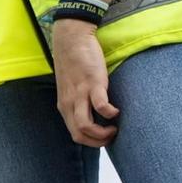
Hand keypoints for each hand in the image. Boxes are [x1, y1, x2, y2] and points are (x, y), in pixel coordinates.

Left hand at [51, 19, 118, 146]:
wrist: (71, 40)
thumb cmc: (74, 64)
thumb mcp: (71, 88)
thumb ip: (78, 102)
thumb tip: (93, 114)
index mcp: (65, 107)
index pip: (75, 135)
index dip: (91, 142)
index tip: (105, 138)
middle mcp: (69, 104)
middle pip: (79, 134)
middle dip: (98, 142)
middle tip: (113, 137)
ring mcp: (80, 94)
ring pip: (85, 126)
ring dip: (103, 133)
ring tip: (115, 128)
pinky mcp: (92, 83)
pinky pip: (100, 105)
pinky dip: (110, 113)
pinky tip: (116, 110)